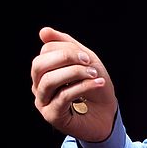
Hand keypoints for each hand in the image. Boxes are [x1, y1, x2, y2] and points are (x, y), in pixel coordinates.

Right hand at [31, 27, 117, 141]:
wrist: (107, 116)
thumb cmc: (95, 89)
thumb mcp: (85, 61)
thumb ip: (66, 45)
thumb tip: (43, 31)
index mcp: (44, 72)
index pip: (45, 52)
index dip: (66, 50)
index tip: (87, 57)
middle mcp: (38, 87)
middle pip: (39, 65)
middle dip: (65, 58)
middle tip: (88, 61)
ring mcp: (43, 102)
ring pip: (49, 81)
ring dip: (74, 73)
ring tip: (94, 74)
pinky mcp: (52, 116)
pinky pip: (63, 96)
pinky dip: (82, 86)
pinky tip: (98, 83)